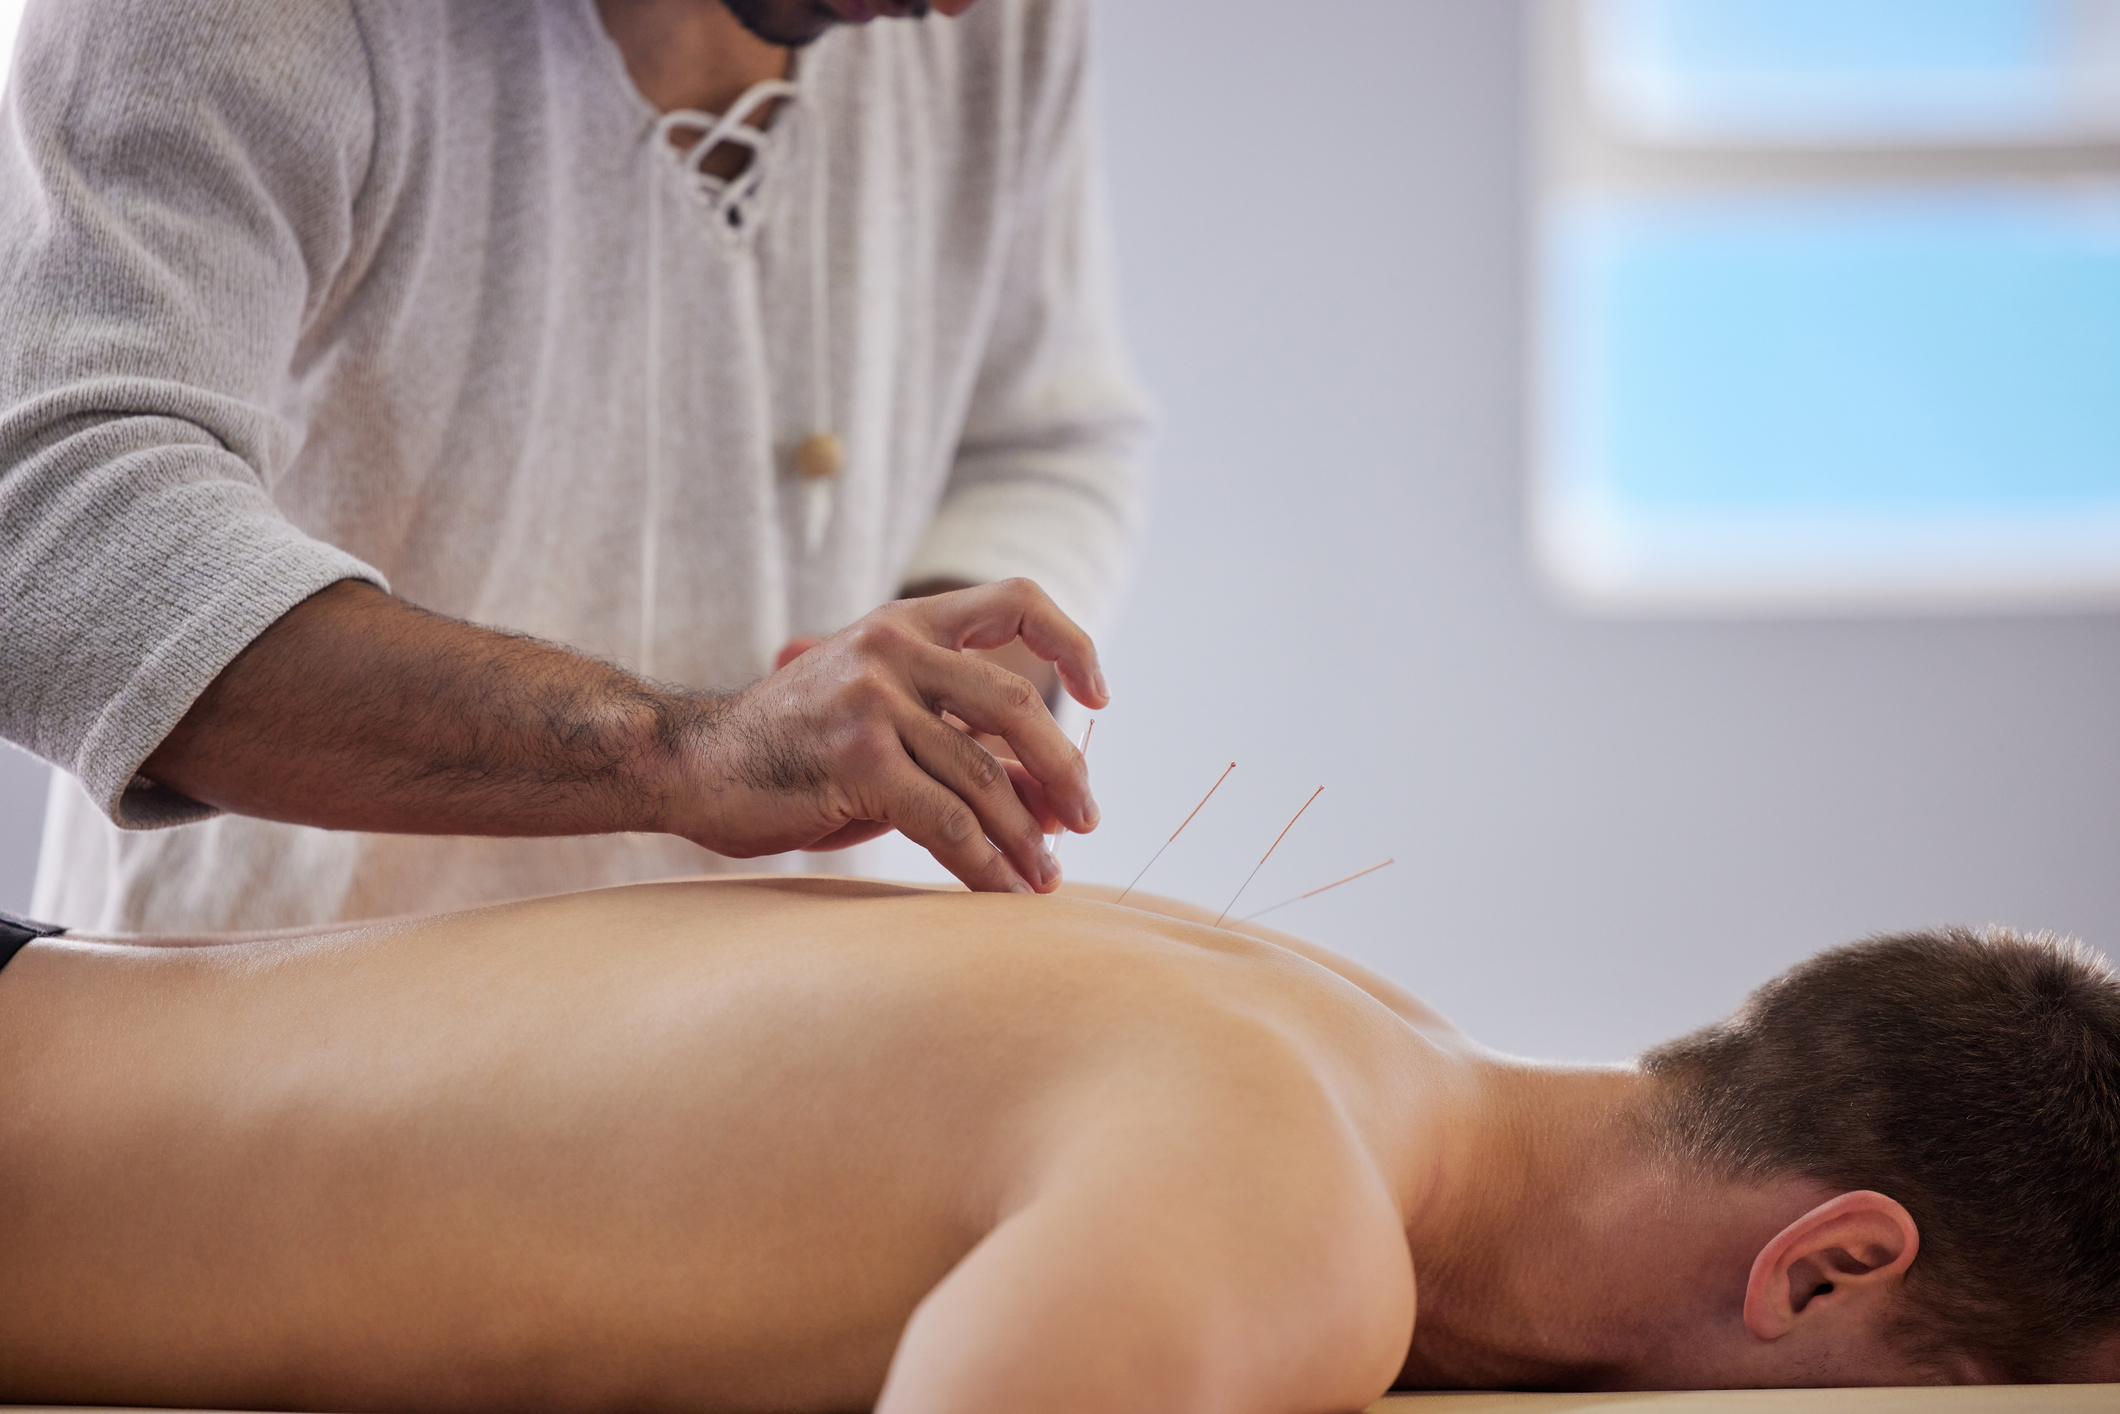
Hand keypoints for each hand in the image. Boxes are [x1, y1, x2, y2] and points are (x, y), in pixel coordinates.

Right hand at [673, 579, 1106, 892]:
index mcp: (907, 625)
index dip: (1072, 643)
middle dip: (1063, 770)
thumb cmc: (794, 750)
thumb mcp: (885, 727)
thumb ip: (963, 746)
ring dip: (1026, 837)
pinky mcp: (855, 759)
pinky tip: (1000, 892)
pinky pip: (944, 820)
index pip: (1017, 601)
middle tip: (1087, 820)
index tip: (1100, 699)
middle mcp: (894, 649)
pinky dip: (983, 863)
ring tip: (1045, 879)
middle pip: (1017, 702)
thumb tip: (1057, 800)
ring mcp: (873, 701)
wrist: (691, 763)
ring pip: (983, 774)